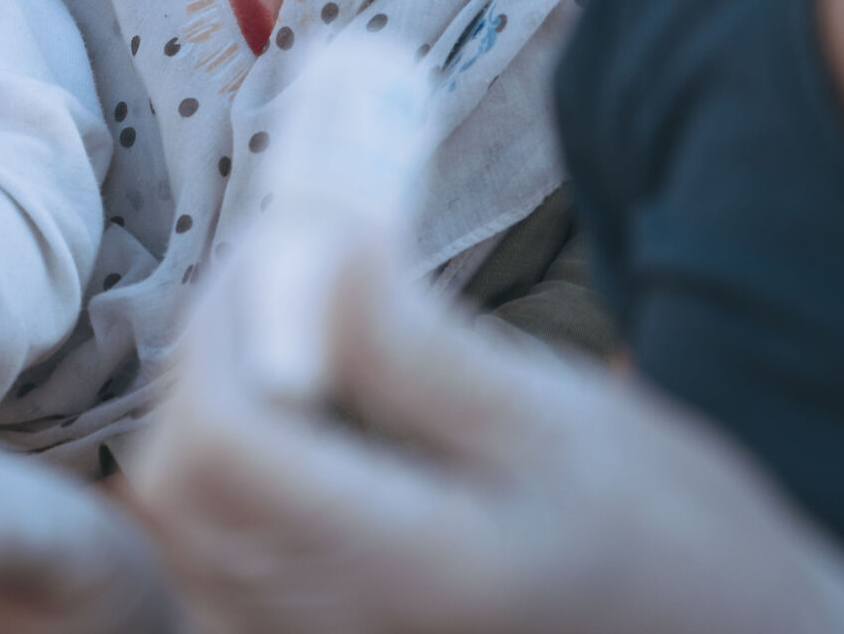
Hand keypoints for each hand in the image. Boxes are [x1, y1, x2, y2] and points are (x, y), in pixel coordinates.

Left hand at [136, 246, 843, 633]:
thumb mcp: (562, 419)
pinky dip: (228, 483)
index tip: (281, 250)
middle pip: (176, 483)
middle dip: (208, 361)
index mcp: (414, 568)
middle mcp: (341, 629)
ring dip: (211, 415)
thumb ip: (418, 348)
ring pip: (180, 526)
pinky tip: (302, 435)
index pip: (222, 443)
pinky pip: (212, 563)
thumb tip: (314, 247)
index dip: (224, 326)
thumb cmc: (666, 536)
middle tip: (283, 284)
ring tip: (296, 351)